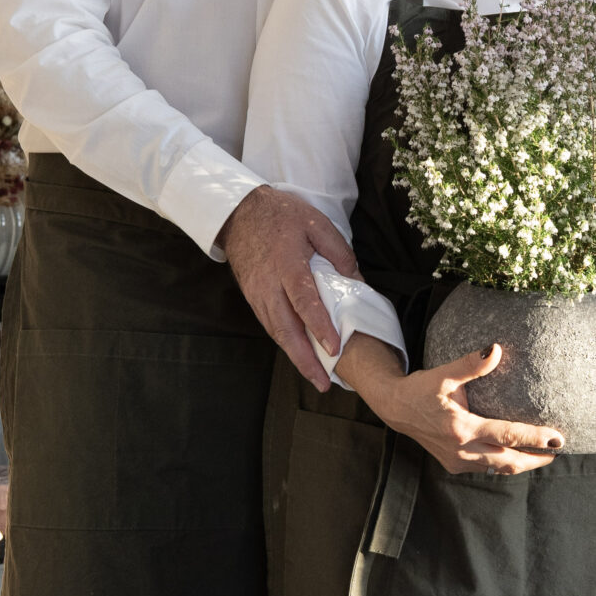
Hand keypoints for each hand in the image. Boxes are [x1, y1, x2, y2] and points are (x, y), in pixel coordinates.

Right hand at [221, 186, 357, 393]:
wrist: (239, 213)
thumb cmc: (281, 216)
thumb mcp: (316, 224)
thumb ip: (339, 253)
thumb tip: (355, 282)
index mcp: (287, 264)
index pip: (304, 301)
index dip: (319, 326)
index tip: (334, 348)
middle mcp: (269, 285)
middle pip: (285, 329)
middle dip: (305, 359)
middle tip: (323, 382)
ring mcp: (257, 294)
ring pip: (276, 332)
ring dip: (295, 357)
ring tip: (315, 377)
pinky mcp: (253, 298)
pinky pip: (270, 325)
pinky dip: (285, 343)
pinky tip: (300, 355)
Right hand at [338, 338, 561, 476]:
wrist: (396, 409)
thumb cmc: (421, 389)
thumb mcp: (444, 374)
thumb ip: (471, 364)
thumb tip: (495, 349)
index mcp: (462, 429)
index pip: (508, 435)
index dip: (535, 438)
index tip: (558, 439)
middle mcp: (461, 450)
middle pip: (509, 461)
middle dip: (536, 459)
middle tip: (559, 451)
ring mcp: (457, 461)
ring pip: (498, 468)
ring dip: (521, 463)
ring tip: (544, 456)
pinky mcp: (454, 465)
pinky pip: (485, 468)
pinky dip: (503, 463)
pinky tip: (516, 454)